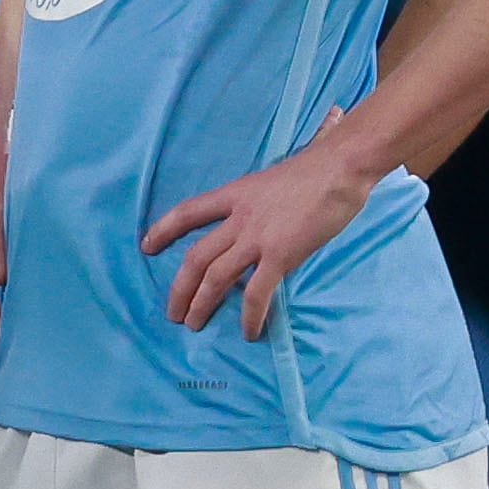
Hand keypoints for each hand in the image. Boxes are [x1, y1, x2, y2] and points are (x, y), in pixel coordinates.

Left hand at [141, 133, 387, 338]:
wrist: (343, 165)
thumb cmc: (322, 165)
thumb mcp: (281, 172)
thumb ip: (269, 187)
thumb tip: (300, 156)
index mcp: (235, 193)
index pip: (187, 212)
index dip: (163, 230)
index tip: (145, 246)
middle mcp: (237, 218)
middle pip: (195, 256)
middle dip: (179, 288)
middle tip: (173, 312)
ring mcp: (257, 237)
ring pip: (215, 278)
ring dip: (201, 304)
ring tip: (193, 325)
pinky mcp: (281, 255)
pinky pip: (257, 292)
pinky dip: (250, 315)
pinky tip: (249, 332)